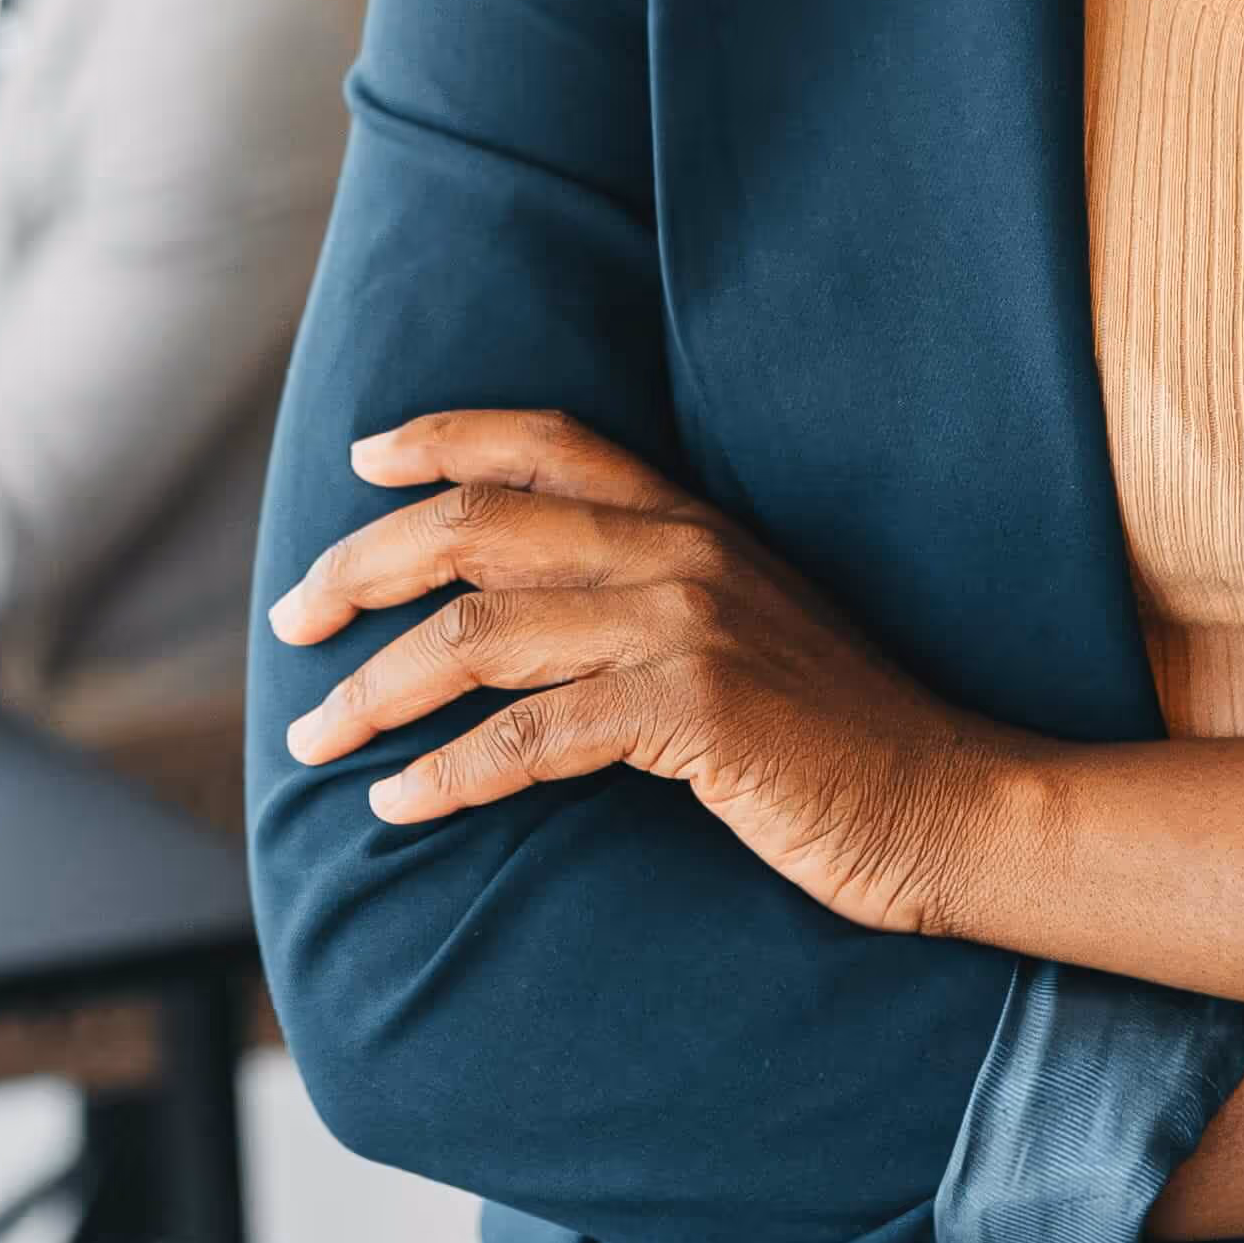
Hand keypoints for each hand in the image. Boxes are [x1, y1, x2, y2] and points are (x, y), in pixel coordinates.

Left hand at [270, 409, 1005, 935]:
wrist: (952, 804)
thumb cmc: (835, 739)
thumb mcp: (741, 634)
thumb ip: (648, 601)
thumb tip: (524, 624)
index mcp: (689, 522)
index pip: (544, 441)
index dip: (441, 438)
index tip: (362, 461)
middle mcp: (678, 553)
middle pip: (474, 528)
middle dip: (361, 569)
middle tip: (291, 622)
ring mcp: (687, 627)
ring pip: (480, 632)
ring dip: (377, 687)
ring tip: (317, 733)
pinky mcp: (695, 713)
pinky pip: (531, 736)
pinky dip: (447, 772)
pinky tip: (398, 802)